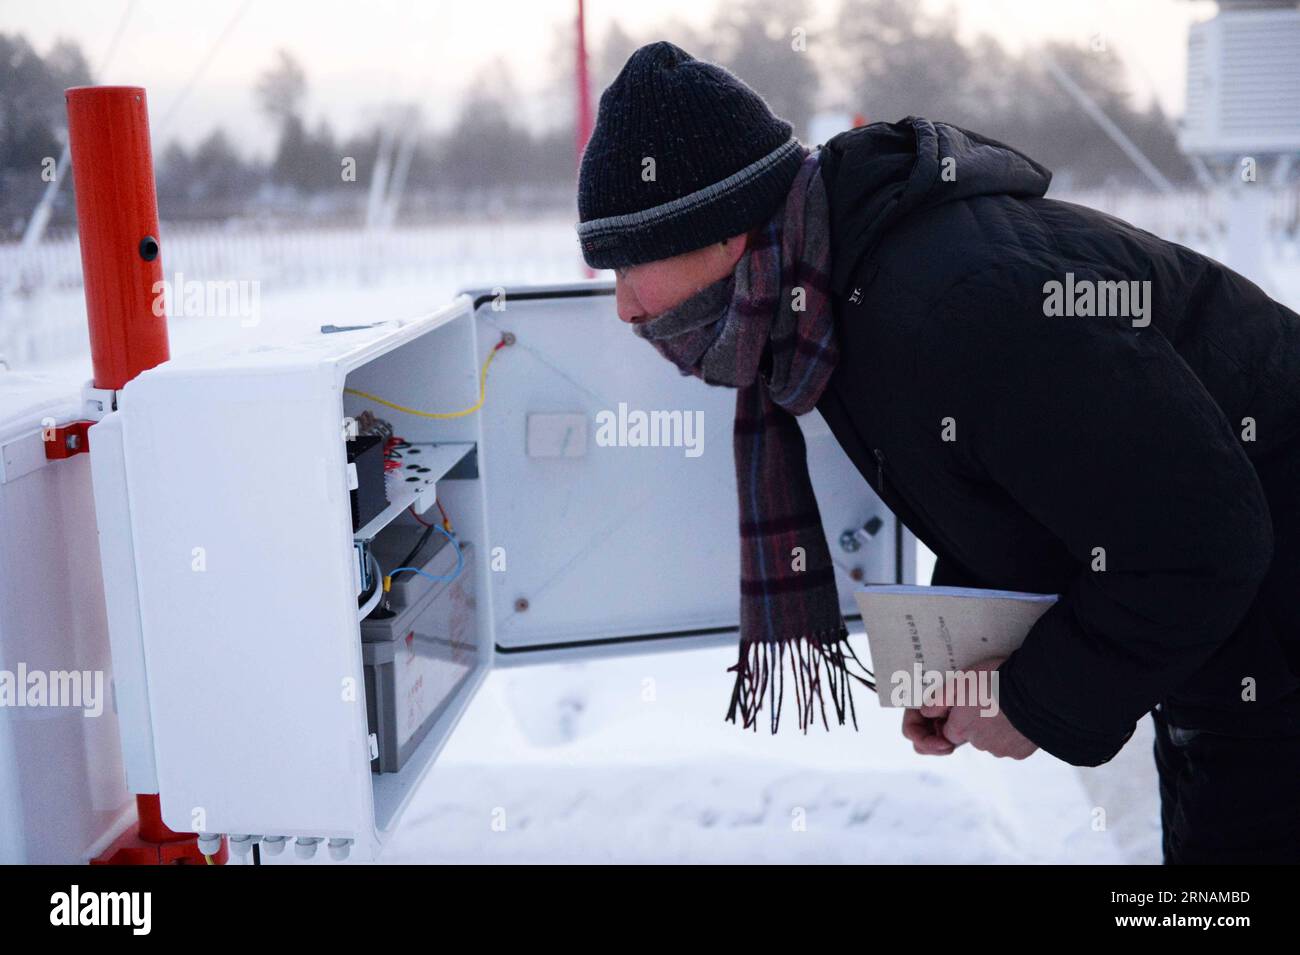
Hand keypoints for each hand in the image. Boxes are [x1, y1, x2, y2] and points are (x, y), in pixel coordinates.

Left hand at [900, 657, 1038, 759]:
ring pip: (993, 740)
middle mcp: (978, 744)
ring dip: (996, 726)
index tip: (966, 704)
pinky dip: (1014, 731)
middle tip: (988, 699)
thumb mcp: (959, 682)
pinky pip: (1013, 743)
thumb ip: (938, 700)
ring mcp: (1001, 750)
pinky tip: (1019, 715)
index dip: (956, 717)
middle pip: (972, 736)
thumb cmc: (994, 682)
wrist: (1035, 692)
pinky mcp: (1020, 752)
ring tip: (1006, 704)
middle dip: (977, 722)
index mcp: (960, 729)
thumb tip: (925, 712)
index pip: (949, 730)